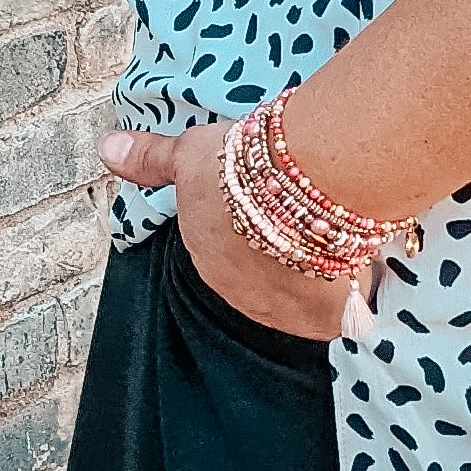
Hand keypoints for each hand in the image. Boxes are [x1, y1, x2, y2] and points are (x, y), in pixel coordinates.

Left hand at [100, 121, 358, 340]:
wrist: (308, 181)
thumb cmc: (246, 165)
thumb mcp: (191, 155)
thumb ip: (151, 160)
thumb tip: (108, 151)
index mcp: (205, 259)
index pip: (226, 250)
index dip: (251, 223)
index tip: (272, 200)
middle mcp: (238, 295)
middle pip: (264, 275)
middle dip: (282, 251)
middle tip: (307, 213)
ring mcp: (282, 312)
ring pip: (302, 295)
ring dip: (316, 274)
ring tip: (337, 234)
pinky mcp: (325, 318)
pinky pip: (341, 314)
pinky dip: (352, 295)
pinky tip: (363, 265)